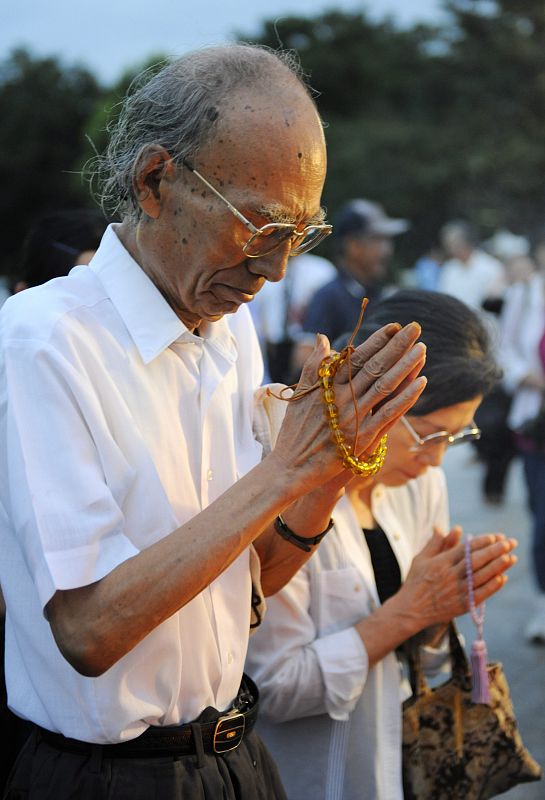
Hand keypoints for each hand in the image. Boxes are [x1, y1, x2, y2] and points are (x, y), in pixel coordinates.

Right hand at [272, 323, 426, 491]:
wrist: (291, 468)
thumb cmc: (294, 432)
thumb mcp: (299, 394)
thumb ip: (313, 366)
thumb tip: (323, 338)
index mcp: (328, 386)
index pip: (357, 357)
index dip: (377, 340)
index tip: (393, 326)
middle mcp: (342, 398)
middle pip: (375, 366)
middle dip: (397, 345)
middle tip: (415, 328)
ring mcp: (354, 417)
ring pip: (385, 386)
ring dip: (406, 366)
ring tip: (422, 348)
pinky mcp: (363, 437)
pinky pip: (390, 414)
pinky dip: (406, 397)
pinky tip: (421, 383)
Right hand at [394, 527, 517, 633]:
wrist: (411, 610)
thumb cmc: (415, 581)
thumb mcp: (421, 558)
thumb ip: (437, 543)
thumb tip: (453, 528)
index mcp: (440, 562)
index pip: (465, 549)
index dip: (481, 542)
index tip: (495, 536)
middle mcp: (450, 575)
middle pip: (476, 560)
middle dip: (495, 550)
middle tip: (510, 542)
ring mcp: (457, 591)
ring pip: (482, 576)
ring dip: (498, 566)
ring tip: (512, 557)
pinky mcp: (462, 605)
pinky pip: (481, 594)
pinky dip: (493, 586)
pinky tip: (503, 577)